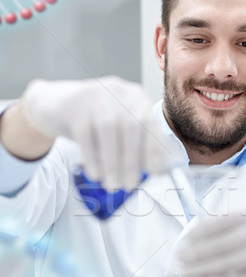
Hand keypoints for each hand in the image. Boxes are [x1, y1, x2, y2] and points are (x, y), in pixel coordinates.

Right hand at [21, 76, 172, 189]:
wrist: (54, 106)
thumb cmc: (94, 124)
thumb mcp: (119, 132)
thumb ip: (139, 147)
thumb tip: (160, 171)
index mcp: (136, 97)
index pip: (150, 122)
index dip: (154, 148)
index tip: (155, 172)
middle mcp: (118, 91)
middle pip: (131, 126)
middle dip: (132, 160)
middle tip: (129, 185)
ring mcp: (95, 94)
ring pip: (109, 129)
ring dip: (112, 162)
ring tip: (112, 184)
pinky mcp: (74, 104)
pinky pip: (85, 134)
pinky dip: (92, 158)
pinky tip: (95, 175)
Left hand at [177, 208, 245, 276]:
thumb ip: (225, 230)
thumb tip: (192, 241)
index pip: (226, 218)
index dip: (202, 230)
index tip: (186, 239)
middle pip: (228, 241)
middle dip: (200, 252)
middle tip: (182, 258)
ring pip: (234, 261)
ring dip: (207, 268)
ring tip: (190, 272)